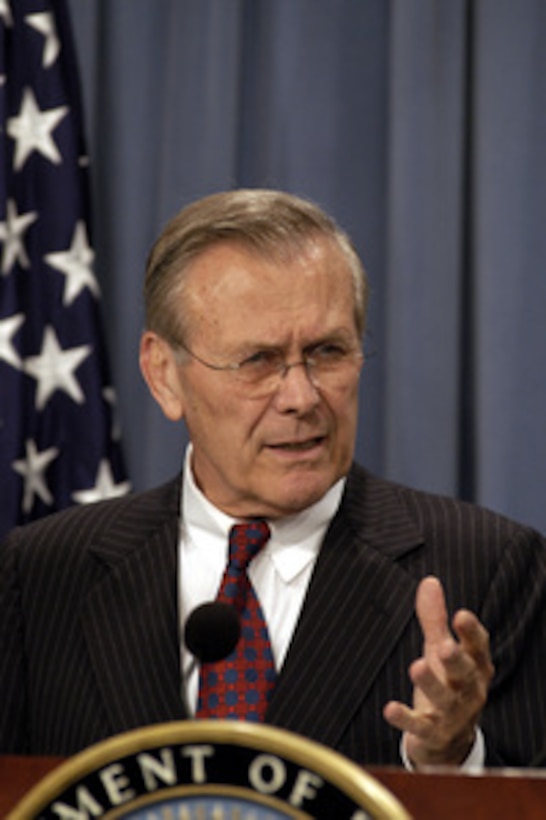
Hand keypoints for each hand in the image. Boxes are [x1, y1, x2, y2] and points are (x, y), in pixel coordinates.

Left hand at [383, 576, 493, 767]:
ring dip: (431, 684)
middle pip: (465, 673)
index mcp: (475, 667)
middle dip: (456, 660)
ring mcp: (452, 715)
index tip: (461, 615)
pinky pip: (419, 727)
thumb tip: (429, 581)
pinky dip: (405, 718)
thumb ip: (435, 619)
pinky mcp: (432, 734)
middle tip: (445, 646)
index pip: (478, 648)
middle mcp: (468, 691)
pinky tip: (389, 708)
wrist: (449, 741)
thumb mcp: (441, 650)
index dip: (471, 632)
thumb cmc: (448, 683)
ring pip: (444, 699)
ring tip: (416, 666)